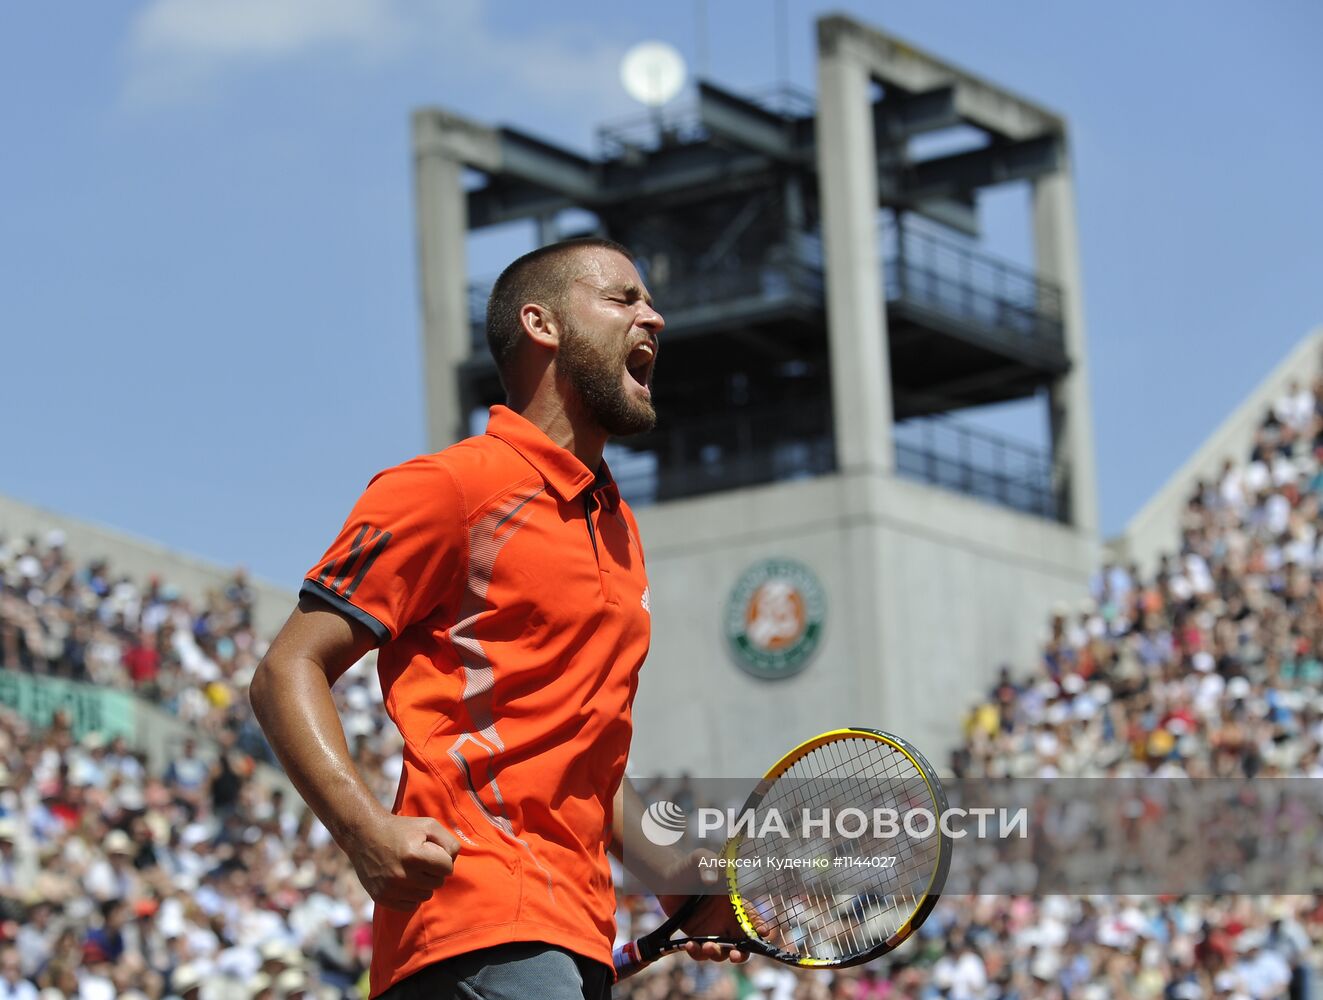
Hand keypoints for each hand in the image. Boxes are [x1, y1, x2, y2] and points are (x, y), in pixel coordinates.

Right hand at [343, 812, 460, 910]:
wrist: (364, 835)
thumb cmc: (401, 829)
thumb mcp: (429, 825)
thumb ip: (449, 842)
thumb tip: (453, 863)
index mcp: (415, 855)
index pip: (447, 868)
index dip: (443, 859)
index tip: (432, 852)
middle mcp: (402, 874)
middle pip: (438, 883)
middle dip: (433, 871)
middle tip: (420, 860)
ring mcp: (390, 888)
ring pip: (425, 896)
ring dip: (423, 884)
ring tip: (411, 869)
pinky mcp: (381, 897)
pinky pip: (410, 906)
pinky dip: (411, 896)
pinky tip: (403, 881)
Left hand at [658, 850, 752, 964]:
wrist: (667, 879)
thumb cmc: (689, 867)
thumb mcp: (700, 858)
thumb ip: (709, 863)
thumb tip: (711, 879)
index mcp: (735, 904)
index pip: (753, 919)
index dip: (761, 927)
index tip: (763, 932)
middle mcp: (727, 920)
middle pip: (743, 944)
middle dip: (742, 953)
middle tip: (735, 955)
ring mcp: (712, 931)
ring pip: (722, 952)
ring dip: (717, 954)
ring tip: (707, 946)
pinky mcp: (696, 938)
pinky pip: (700, 952)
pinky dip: (697, 952)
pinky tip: (689, 945)